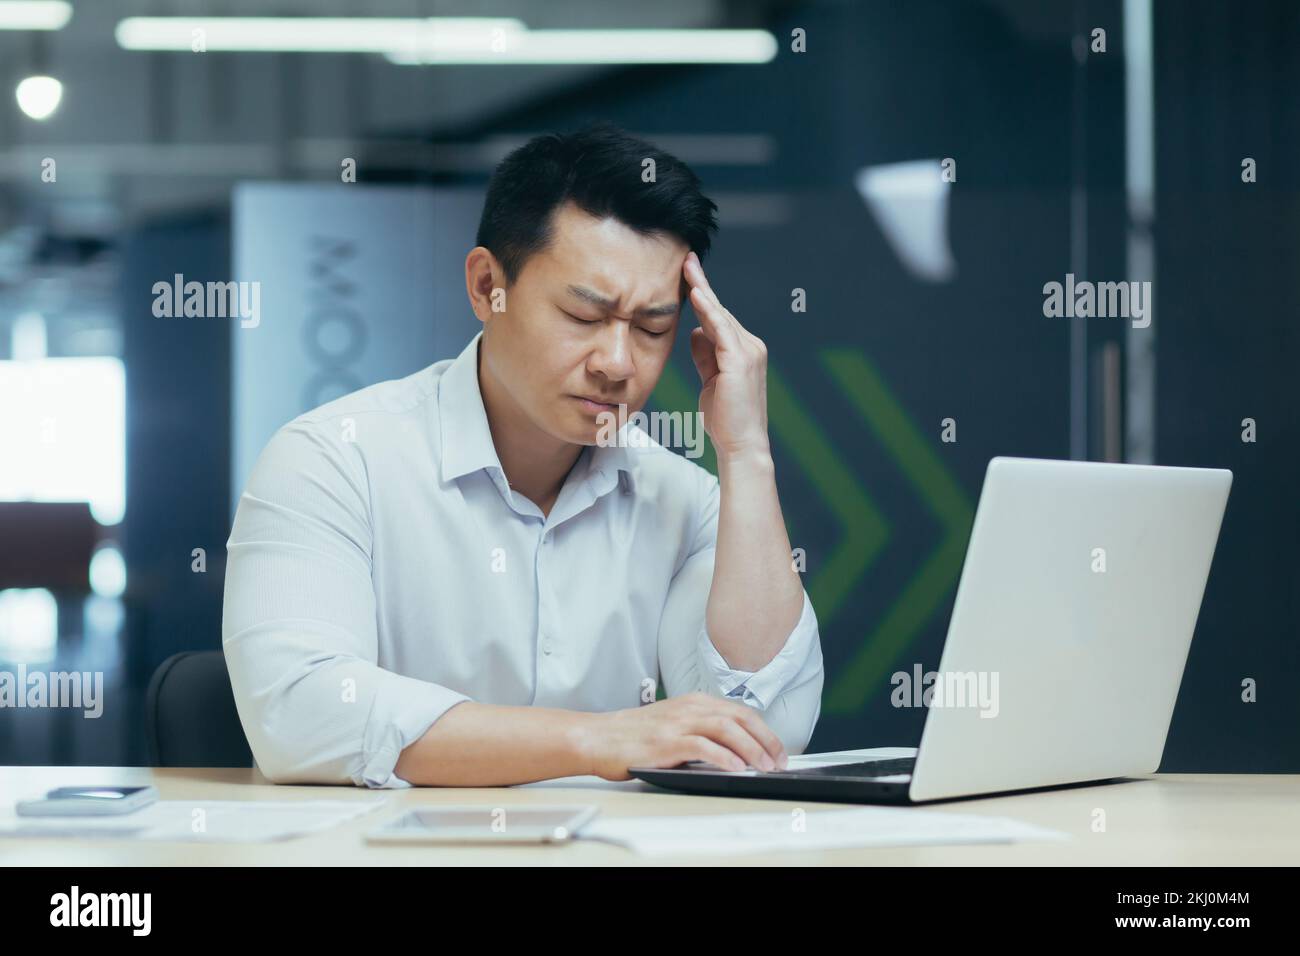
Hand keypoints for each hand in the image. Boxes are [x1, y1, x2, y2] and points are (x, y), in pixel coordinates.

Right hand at [582, 692, 787, 780]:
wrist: (598, 737)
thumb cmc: (633, 734)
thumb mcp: (673, 722)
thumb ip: (700, 728)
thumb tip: (735, 749)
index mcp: (694, 702)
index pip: (740, 711)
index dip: (764, 730)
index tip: (777, 749)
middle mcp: (689, 708)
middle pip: (739, 718)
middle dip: (765, 739)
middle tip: (779, 760)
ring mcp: (677, 724)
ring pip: (726, 729)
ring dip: (751, 748)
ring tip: (764, 766)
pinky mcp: (666, 742)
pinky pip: (702, 747)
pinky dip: (724, 757)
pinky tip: (736, 768)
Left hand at [683, 251, 770, 460]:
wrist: (741, 445)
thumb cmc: (725, 419)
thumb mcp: (710, 381)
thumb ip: (704, 355)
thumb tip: (695, 330)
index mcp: (743, 351)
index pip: (719, 318)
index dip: (703, 296)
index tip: (688, 274)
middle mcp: (750, 346)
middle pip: (720, 310)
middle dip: (701, 284)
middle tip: (686, 259)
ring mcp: (748, 351)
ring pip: (720, 315)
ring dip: (703, 289)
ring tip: (688, 267)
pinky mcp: (741, 360)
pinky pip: (721, 328)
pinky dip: (708, 310)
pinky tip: (695, 294)